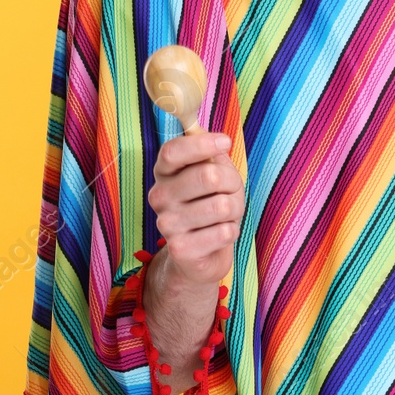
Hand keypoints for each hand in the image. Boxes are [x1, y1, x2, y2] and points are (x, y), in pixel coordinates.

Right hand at [147, 131, 243, 285]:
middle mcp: (159, 196)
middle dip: (232, 182)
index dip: (202, 144)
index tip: (226, 142)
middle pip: (208, 176)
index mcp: (164, 172)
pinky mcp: (180, 249)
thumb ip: (211, 153)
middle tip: (231, 191)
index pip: (173, 151)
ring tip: (226, 215)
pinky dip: (232, 231)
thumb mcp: (213, 171)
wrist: (202, 253)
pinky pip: (224, 232)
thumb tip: (219, 141)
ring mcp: (167, 224)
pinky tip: (219, 233)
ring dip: (235, 209)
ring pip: (222, 206)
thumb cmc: (210, 202)